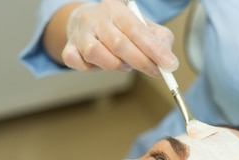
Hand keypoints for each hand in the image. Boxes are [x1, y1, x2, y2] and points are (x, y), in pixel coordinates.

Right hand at [61, 0, 178, 75]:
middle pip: (118, 43)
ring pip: (96, 53)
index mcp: (117, 9)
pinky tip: (99, 66)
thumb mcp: (144, 28)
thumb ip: (160, 41)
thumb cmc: (121, 28)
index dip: (154, 50)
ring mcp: (81, 34)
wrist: (89, 23)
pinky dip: (88, 68)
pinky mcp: (69, 49)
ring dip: (116, 65)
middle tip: (155, 71)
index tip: (169, 65)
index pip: (137, 30)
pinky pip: (75, 61)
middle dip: (140, 61)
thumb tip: (168, 61)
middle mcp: (96, 19)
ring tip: (124, 64)